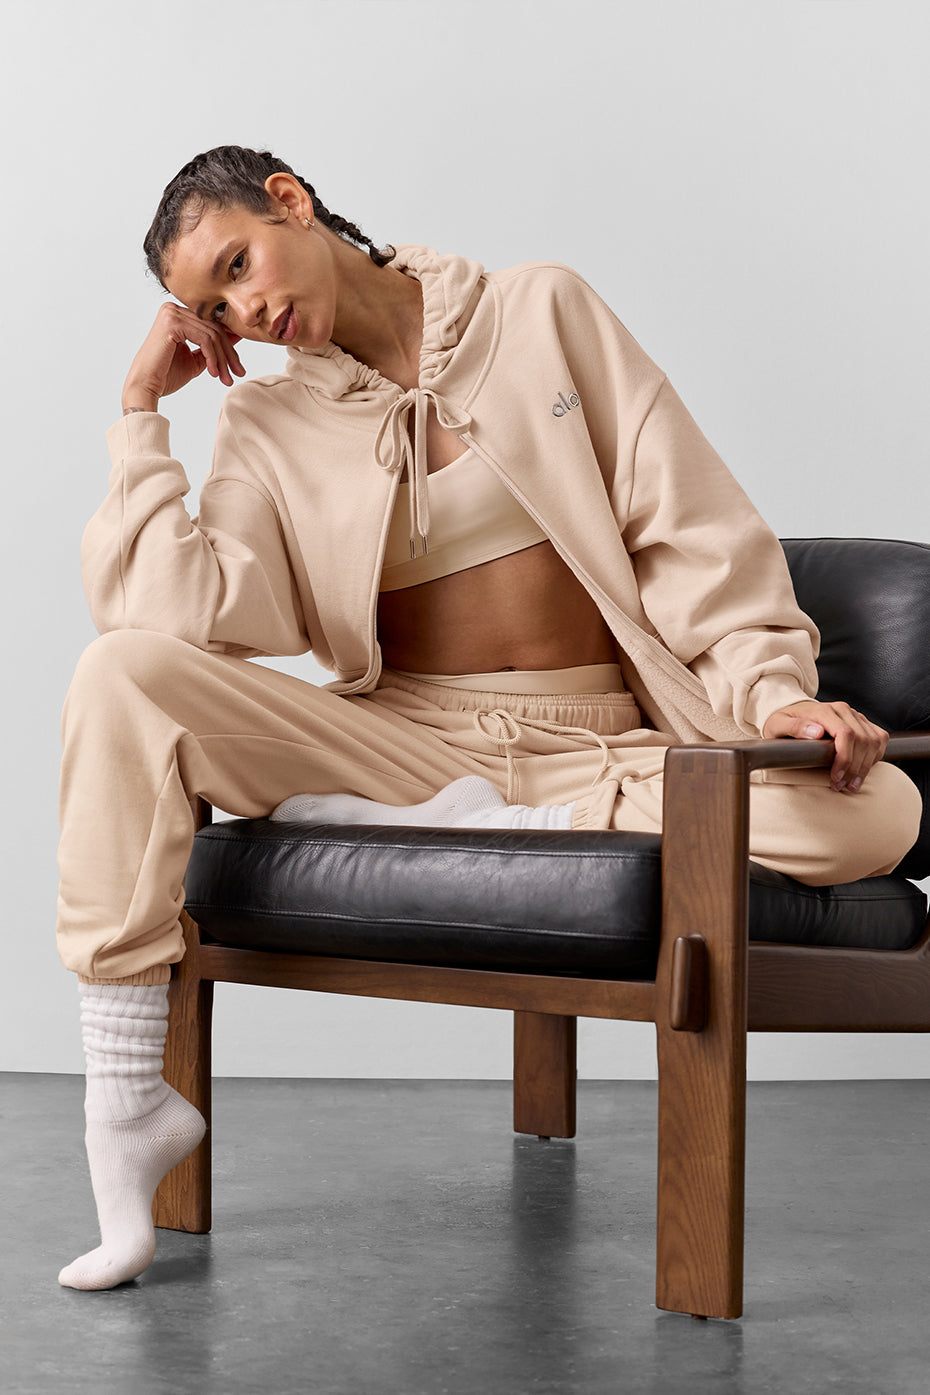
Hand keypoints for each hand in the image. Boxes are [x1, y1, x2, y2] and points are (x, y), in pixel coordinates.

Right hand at [121, 302, 244, 411]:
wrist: (146, 386)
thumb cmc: (167, 375)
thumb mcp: (197, 359)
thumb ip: (213, 347)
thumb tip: (236, 335)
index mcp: (179, 314)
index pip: (212, 326)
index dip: (229, 347)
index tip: (238, 368)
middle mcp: (174, 309)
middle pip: (214, 329)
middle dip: (229, 355)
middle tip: (238, 374)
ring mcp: (172, 313)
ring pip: (211, 335)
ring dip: (222, 359)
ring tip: (226, 378)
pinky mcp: (172, 322)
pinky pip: (204, 339)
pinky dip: (212, 357)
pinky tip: (213, 372)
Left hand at [762, 699, 887, 792]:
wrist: (792, 713)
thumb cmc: (783, 722)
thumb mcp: (778, 724)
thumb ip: (794, 727)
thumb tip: (816, 732)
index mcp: (824, 710)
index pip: (846, 734)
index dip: (845, 758)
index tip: (835, 777)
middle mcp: (843, 710)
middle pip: (862, 740)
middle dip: (854, 768)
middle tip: (841, 786)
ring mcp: (855, 715)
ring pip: (873, 741)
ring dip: (865, 766)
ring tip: (851, 784)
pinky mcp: (863, 723)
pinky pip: (879, 739)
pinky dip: (874, 757)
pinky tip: (861, 770)